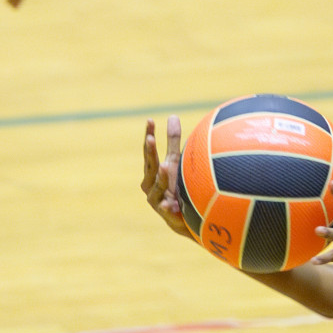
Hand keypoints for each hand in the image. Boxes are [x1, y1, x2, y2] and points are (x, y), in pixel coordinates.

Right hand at [141, 117, 193, 237]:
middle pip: (150, 166)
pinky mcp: (166, 214)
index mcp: (152, 171)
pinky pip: (166, 209)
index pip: (149, 151)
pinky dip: (167, 206)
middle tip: (150, 139)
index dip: (149, 136)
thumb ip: (172, 141)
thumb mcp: (175, 161)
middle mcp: (150, 185)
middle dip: (149, 153)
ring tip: (165, 166)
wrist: (183, 216)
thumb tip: (172, 116)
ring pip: (156, 187)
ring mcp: (157, 200)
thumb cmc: (177, 185)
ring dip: (160, 177)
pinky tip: (170, 203)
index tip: (150, 120)